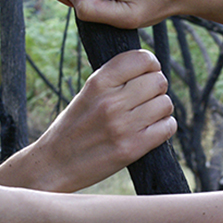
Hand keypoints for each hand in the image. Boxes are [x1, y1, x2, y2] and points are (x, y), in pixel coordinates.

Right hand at [0, 49, 174, 191]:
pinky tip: (152, 130)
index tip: (148, 73)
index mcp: (98, 82)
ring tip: (147, 116)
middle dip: (157, 89)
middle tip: (147, 98)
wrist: (55, 164)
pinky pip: (167, 127)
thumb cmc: (73, 127)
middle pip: (158, 81)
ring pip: (166, 104)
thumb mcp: (87, 93)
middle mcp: (111, 102)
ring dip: (161, 110)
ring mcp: (123, 126)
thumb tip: (150, 69)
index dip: (151, 64)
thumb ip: (115, 80)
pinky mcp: (132, 148)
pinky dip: (164, 128)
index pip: (142, 58)